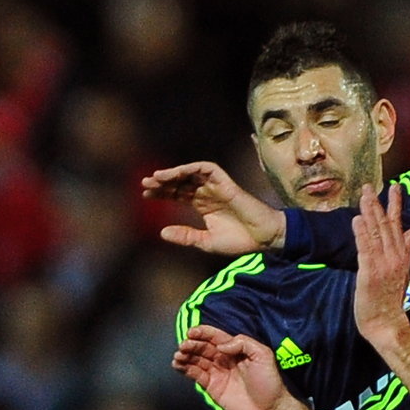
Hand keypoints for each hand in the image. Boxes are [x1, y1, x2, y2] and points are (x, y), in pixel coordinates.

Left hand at [141, 161, 286, 253]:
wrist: (264, 238)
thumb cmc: (240, 241)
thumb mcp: (206, 241)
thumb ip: (186, 236)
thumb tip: (161, 232)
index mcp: (203, 205)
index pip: (178, 193)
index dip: (162, 193)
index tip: (145, 195)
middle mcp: (208, 193)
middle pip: (181, 182)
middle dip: (163, 182)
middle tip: (145, 184)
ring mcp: (217, 187)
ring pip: (191, 173)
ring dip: (174, 173)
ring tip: (156, 178)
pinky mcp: (227, 183)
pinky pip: (208, 168)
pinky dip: (192, 168)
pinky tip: (177, 173)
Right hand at [172, 324, 288, 409]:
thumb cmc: (270, 382)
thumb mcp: (263, 355)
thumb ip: (243, 343)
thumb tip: (221, 345)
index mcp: (237, 350)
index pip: (217, 337)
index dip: (203, 333)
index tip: (191, 332)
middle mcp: (226, 360)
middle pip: (204, 348)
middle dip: (192, 345)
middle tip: (183, 346)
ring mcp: (218, 373)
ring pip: (197, 360)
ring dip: (186, 356)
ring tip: (178, 355)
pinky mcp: (212, 387)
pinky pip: (196, 375)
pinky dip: (185, 369)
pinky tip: (177, 364)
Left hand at [353, 184, 409, 347]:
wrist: (387, 323)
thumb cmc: (390, 300)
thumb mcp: (402, 271)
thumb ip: (406, 248)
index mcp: (401, 256)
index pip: (398, 225)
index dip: (396, 205)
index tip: (395, 188)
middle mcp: (394, 257)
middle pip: (386, 225)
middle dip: (379, 203)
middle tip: (371, 186)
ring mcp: (383, 264)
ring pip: (376, 232)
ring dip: (369, 213)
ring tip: (364, 195)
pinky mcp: (370, 272)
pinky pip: (365, 248)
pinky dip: (362, 233)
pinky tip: (357, 220)